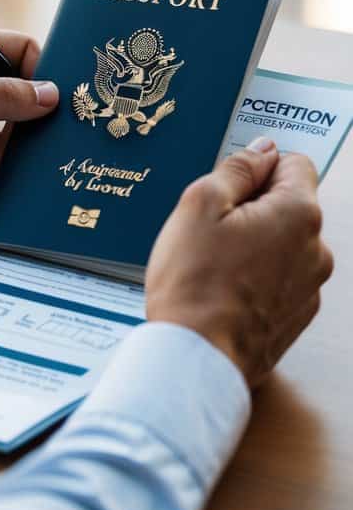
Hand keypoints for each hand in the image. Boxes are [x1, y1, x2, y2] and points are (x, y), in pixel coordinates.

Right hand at [146, 140, 333, 387]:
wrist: (196, 358)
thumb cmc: (194, 281)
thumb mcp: (200, 203)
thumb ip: (237, 168)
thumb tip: (262, 150)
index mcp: (299, 214)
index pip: (295, 163)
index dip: (258, 167)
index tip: (229, 186)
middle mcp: (316, 250)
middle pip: (289, 204)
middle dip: (253, 206)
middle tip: (212, 227)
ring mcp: (310, 287)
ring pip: (283, 242)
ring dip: (254, 242)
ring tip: (214, 262)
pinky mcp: (297, 316)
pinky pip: (280, 277)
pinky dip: (256, 274)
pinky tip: (224, 287)